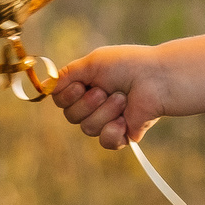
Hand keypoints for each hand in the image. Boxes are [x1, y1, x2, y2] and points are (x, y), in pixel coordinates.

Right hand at [50, 45, 171, 149]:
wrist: (157, 79)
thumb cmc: (128, 65)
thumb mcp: (93, 63)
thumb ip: (68, 74)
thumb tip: (47, 86)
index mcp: (87, 85)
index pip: (61, 100)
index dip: (67, 96)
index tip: (81, 85)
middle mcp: (95, 104)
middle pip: (71, 116)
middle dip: (87, 104)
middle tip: (107, 91)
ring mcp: (109, 119)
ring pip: (88, 128)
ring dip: (105, 112)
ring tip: (123, 99)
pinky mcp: (124, 133)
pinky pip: (105, 141)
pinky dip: (113, 131)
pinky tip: (124, 121)